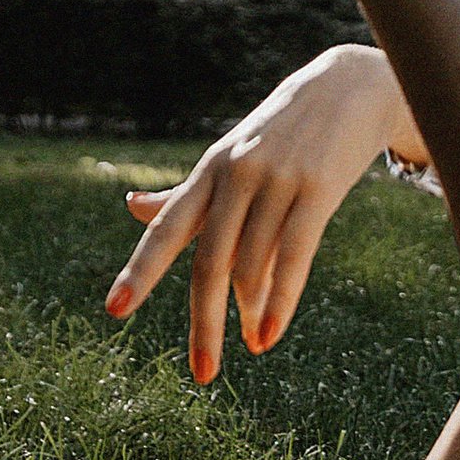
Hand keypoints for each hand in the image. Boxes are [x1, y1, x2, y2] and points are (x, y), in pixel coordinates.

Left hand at [107, 46, 404, 382]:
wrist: (345, 87)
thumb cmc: (279, 131)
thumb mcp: (227, 157)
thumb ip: (184, 192)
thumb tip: (132, 208)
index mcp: (208, 171)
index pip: (165, 227)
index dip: (140, 270)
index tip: (114, 311)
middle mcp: (236, 175)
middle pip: (209, 260)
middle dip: (203, 321)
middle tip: (201, 373)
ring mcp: (278, 180)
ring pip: (253, 264)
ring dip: (249, 314)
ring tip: (253, 343)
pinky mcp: (319, 188)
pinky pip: (295, 255)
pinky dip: (281, 301)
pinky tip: (270, 333)